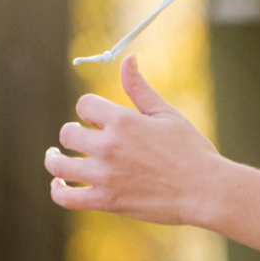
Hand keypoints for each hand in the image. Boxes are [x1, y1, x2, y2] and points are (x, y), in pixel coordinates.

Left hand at [45, 58, 222, 226]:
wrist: (205, 190)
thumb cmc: (191, 150)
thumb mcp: (166, 114)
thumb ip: (139, 88)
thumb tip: (127, 59)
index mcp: (122, 120)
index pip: (84, 105)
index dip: (88, 109)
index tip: (95, 118)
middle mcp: (108, 146)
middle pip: (68, 133)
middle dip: (73, 133)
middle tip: (80, 138)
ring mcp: (104, 175)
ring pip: (58, 165)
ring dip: (55, 159)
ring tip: (56, 157)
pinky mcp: (106, 201)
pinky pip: (66, 197)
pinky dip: (58, 190)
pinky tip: (60, 184)